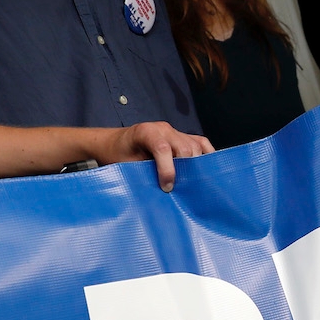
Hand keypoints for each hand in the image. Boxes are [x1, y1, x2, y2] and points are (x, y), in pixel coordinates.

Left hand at [99, 122, 213, 191]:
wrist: (114, 142)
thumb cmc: (118, 155)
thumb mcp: (125, 166)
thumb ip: (145, 173)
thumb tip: (165, 192)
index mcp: (146, 132)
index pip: (163, 148)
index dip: (167, 170)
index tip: (167, 188)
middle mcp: (163, 128)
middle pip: (184, 148)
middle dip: (184, 170)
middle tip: (178, 188)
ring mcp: (174, 130)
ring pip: (195, 147)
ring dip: (194, 166)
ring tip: (188, 182)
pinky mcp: (182, 135)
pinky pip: (200, 143)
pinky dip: (205, 155)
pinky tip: (204, 169)